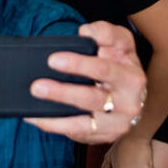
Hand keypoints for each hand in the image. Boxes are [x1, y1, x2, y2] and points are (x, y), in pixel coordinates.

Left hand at [24, 21, 146, 142]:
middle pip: (92, 97)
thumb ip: (105, 33)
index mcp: (131, 77)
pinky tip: (34, 116)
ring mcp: (115, 123)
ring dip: (55, 115)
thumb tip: (85, 31)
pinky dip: (53, 125)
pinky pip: (75, 131)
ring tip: (33, 103)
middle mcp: (127, 104)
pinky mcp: (103, 136)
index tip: (53, 59)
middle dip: (63, 92)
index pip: (105, 69)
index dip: (80, 64)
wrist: (134, 96)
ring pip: (83, 121)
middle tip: (37, 86)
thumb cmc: (121, 65)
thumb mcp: (121, 43)